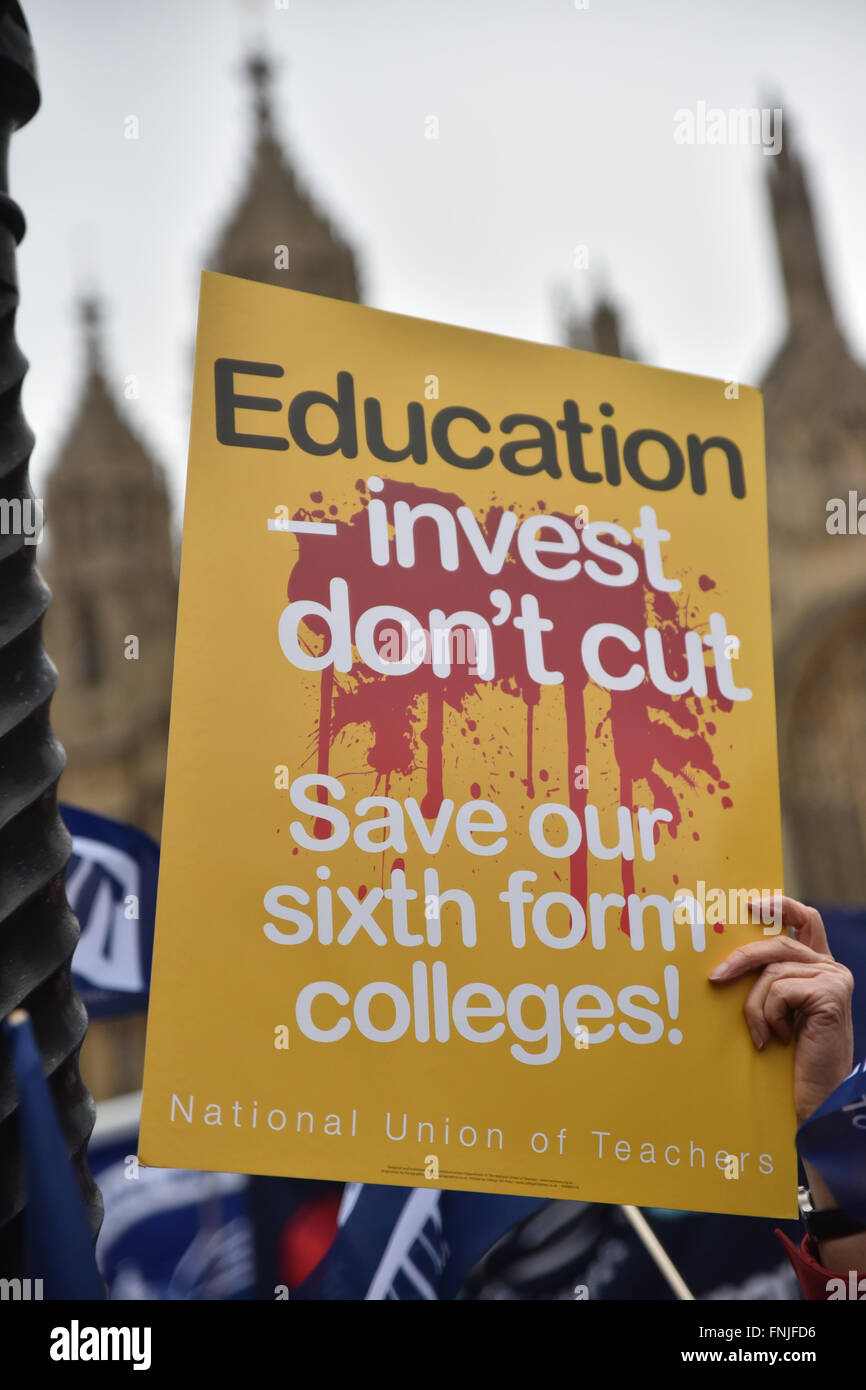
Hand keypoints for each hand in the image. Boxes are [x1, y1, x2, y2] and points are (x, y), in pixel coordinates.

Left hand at [708, 895, 853, 1125]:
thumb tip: (727, 961)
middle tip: (716, 977)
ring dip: (756, 1006)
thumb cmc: (790, 1059)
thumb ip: (767, 981)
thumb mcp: (776, 1011)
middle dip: (742, 958)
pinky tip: (780, 1038)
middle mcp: (831, 968)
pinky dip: (769, 1014)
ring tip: (764, 1034)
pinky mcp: (830, 994)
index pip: (806, 919)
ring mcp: (834, 979)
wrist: (816, 1099)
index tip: (750, 904)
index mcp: (819, 967)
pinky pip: (780, 990)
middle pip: (777, 943)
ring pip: (772, 971)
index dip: (780, 904)